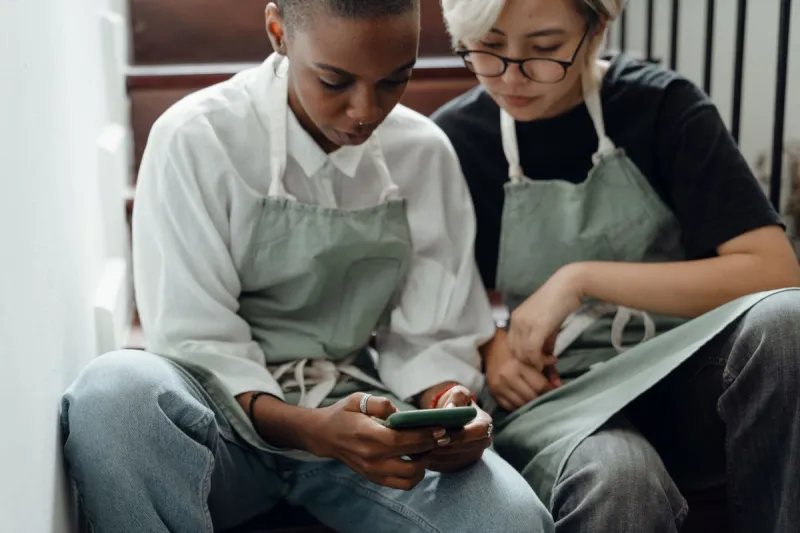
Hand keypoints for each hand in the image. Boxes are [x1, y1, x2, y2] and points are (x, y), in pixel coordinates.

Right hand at [310, 393, 440, 490]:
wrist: (323, 435)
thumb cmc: (343, 414)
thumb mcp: (358, 399)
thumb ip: (381, 403)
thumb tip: (400, 413)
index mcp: (369, 436)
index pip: (405, 441)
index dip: (426, 436)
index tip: (441, 429)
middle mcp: (372, 458)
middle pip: (412, 461)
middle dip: (430, 448)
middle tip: (440, 437)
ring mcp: (373, 471)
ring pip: (410, 478)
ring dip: (424, 465)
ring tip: (427, 449)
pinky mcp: (373, 478)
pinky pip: (401, 484)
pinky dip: (414, 476)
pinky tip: (416, 460)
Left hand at [426, 385, 492, 472]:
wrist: (454, 416)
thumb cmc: (456, 402)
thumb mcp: (458, 393)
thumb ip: (457, 397)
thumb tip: (450, 410)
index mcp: (485, 423)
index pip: (479, 431)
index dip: (462, 434)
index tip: (443, 434)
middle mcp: (483, 441)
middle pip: (466, 448)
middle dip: (446, 448)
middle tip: (426, 445)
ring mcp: (474, 454)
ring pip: (456, 460)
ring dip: (438, 457)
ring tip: (420, 451)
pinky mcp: (463, 463)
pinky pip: (449, 467)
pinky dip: (435, 463)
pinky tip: (421, 457)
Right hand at [484, 330, 561, 411]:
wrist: (490, 346)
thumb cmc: (515, 349)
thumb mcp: (532, 355)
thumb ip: (547, 369)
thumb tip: (559, 385)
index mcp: (519, 365)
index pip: (540, 385)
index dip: (550, 389)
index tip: (554, 389)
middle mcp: (508, 377)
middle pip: (531, 397)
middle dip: (540, 397)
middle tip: (545, 395)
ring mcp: (499, 386)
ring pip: (521, 404)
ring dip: (530, 403)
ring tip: (534, 398)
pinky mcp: (493, 392)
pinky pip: (509, 406)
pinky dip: (518, 405)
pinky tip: (522, 400)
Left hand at [508, 264, 584, 368]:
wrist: (570, 285)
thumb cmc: (561, 301)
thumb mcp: (548, 324)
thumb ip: (544, 341)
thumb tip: (545, 359)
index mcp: (515, 319)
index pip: (512, 345)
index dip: (524, 357)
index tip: (539, 361)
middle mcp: (516, 321)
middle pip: (515, 352)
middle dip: (529, 363)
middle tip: (545, 365)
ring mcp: (524, 323)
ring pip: (522, 354)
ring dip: (536, 363)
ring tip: (551, 360)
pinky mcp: (536, 327)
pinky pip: (532, 351)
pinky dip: (541, 360)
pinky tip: (553, 358)